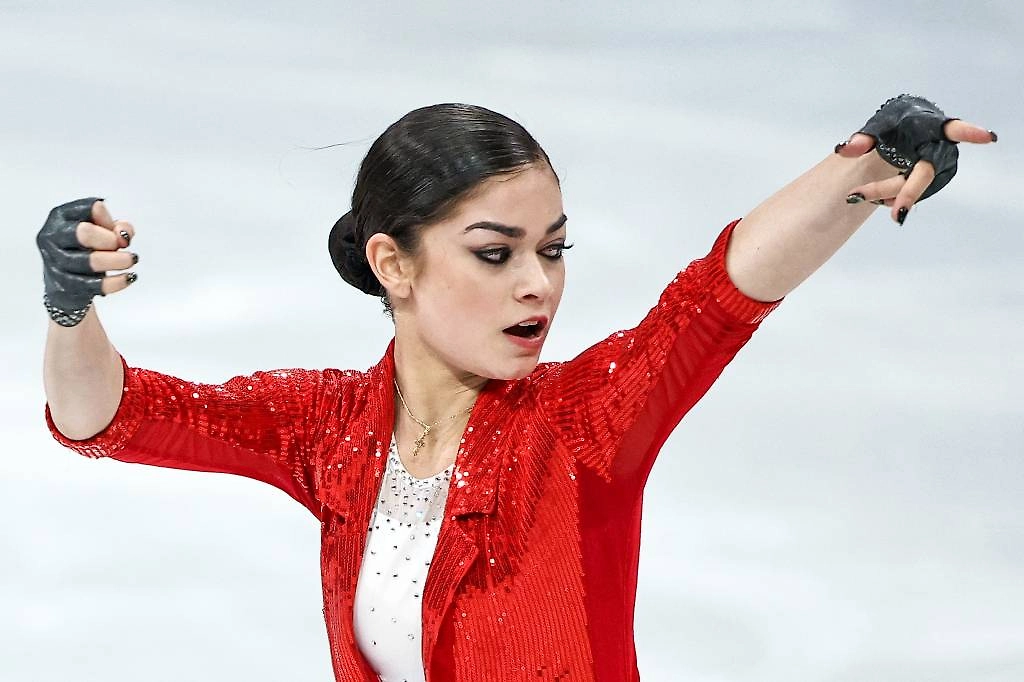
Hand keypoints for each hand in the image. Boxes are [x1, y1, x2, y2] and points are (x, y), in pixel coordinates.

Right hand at [37, 198, 138, 325]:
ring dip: (116, 260)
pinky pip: (93, 285)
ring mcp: (56, 262)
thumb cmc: (86, 248)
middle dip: (109, 239)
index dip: (107, 218)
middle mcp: (53, 237)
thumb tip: (123, 234)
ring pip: (88, 261)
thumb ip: (117, 226)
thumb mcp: (102, 231)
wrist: (66, 283)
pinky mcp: (64, 285)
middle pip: (83, 233)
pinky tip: (129, 277)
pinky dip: (116, 281)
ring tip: (131, 259)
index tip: (117, 229)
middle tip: (121, 245)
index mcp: (60, 216)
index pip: (87, 208)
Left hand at [836, 95, 996, 224]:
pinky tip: (878, 196)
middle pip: (922, 175)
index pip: (953, 130)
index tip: (988, 137)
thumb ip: (862, 138)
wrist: (907, 127)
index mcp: (932, 129)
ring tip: (858, 195)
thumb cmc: (896, 124)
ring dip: (887, 195)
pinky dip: (893, 196)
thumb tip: (844, 149)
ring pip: (914, 187)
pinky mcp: (935, 180)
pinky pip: (913, 192)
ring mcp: (940, 167)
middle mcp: (941, 149)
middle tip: (894, 216)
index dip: (970, 133)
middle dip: (906, 194)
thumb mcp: (878, 126)